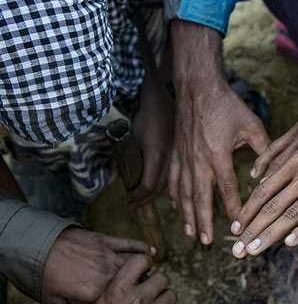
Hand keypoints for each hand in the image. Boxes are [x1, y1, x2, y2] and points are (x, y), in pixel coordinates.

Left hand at [41, 228, 154, 303]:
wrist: (34, 245)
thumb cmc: (41, 276)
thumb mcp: (52, 301)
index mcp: (95, 293)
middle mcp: (106, 275)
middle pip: (134, 285)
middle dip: (142, 294)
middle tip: (148, 300)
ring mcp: (107, 256)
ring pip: (135, 267)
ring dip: (144, 274)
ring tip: (150, 282)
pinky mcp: (105, 241)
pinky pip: (129, 244)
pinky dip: (142, 247)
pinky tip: (153, 252)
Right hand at [92, 254, 182, 303]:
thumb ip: (115, 287)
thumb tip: (131, 272)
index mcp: (117, 288)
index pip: (141, 260)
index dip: (147, 264)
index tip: (147, 271)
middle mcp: (136, 298)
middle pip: (162, 278)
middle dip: (160, 286)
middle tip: (153, 296)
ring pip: (172, 295)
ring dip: (167, 302)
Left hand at [128, 75, 173, 206]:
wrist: (163, 99)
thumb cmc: (144, 116)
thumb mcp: (128, 137)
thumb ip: (119, 161)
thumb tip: (110, 181)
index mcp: (156, 155)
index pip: (148, 186)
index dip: (137, 196)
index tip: (127, 198)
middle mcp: (170, 159)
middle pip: (160, 189)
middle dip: (145, 199)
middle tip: (133, 204)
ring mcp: (178, 157)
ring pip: (169, 185)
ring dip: (155, 195)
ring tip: (144, 199)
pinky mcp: (180, 155)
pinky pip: (174, 177)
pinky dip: (165, 187)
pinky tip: (160, 190)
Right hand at [169, 21, 269, 244]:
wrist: (197, 86)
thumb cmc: (227, 105)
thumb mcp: (252, 125)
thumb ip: (265, 150)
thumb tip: (275, 171)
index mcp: (218, 154)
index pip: (227, 189)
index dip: (233, 210)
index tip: (238, 227)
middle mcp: (198, 159)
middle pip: (200, 198)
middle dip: (203, 221)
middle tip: (207, 241)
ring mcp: (183, 157)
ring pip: (183, 193)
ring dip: (187, 215)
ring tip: (191, 233)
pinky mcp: (176, 152)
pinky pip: (172, 180)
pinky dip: (174, 196)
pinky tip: (177, 208)